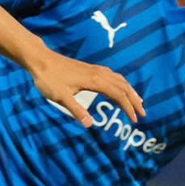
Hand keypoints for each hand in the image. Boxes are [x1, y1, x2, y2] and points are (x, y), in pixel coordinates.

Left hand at [27, 49, 144, 127]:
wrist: (41, 60)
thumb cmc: (49, 79)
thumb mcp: (61, 97)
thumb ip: (76, 111)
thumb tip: (90, 126)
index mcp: (95, 81)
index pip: (118, 95)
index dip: (128, 108)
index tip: (135, 120)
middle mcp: (99, 73)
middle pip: (123, 86)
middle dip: (134, 100)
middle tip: (143, 114)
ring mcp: (95, 69)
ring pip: (119, 79)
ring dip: (130, 91)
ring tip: (137, 102)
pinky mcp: (90, 68)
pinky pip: (112, 76)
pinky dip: (121, 84)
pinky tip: (119, 88)